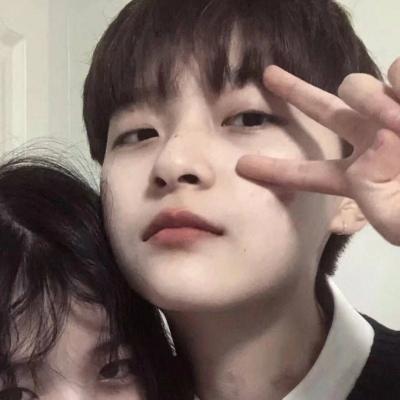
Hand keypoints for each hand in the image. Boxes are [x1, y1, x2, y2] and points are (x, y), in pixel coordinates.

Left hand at [236, 58, 399, 244]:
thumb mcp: (398, 222)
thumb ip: (378, 201)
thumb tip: (373, 153)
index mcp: (357, 177)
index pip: (309, 174)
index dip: (277, 171)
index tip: (242, 167)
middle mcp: (369, 141)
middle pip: (324, 111)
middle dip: (295, 92)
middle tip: (269, 76)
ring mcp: (392, 115)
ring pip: (357, 86)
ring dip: (371, 100)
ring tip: (397, 127)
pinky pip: (398, 73)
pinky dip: (399, 83)